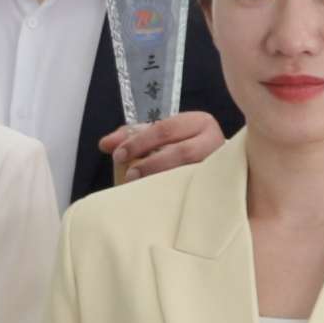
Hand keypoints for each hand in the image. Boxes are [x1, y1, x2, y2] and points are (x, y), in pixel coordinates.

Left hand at [99, 110, 226, 184]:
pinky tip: (158, 200)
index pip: (166, 129)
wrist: (217, 166)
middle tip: (129, 175)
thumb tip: (104, 144)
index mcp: (199, 122)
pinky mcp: (217, 186)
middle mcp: (214, 141)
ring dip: (162, 181)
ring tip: (140, 188)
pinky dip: (174, 194)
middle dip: (151, 164)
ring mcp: (218, 166)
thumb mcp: (161, 134)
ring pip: (191, 173)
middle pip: (182, 152)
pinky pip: (195, 190)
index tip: (118, 155)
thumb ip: (132, 135)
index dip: (139, 142)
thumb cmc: (183, 146)